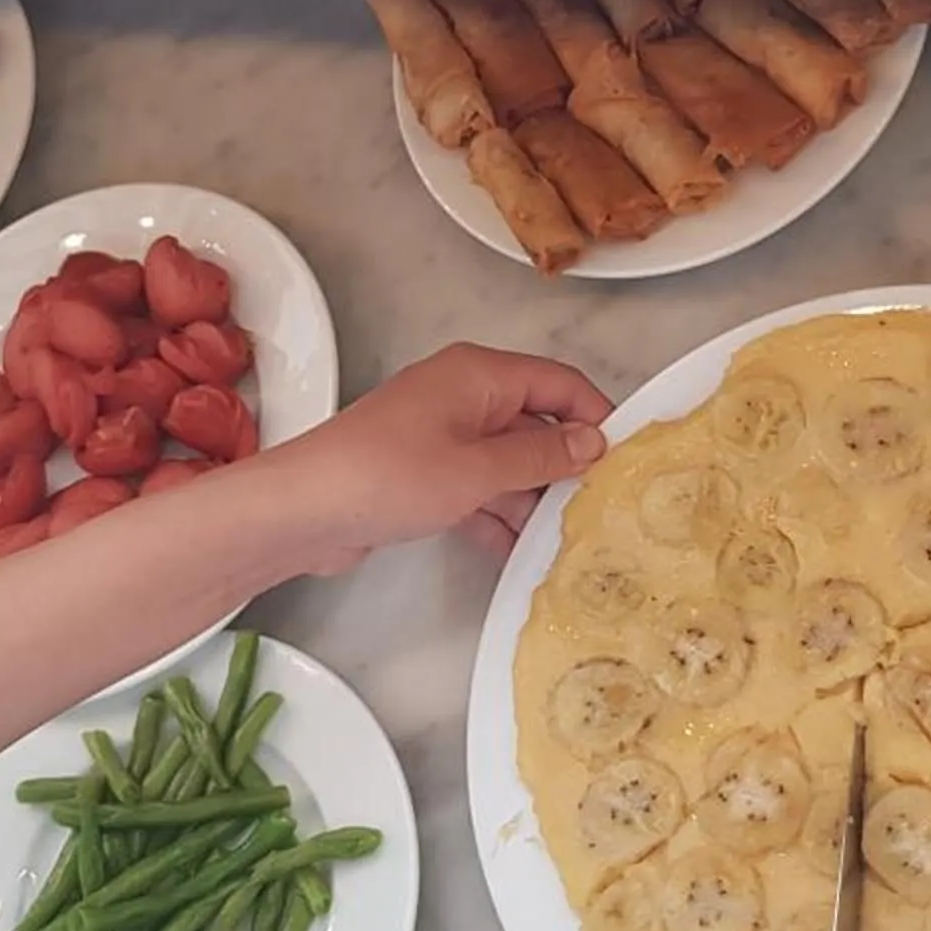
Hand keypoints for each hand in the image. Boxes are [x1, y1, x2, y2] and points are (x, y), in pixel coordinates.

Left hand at [253, 342, 612, 570]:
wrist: (304, 512)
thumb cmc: (389, 475)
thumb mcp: (478, 469)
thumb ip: (540, 455)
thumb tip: (593, 442)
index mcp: (479, 375)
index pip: (559, 382)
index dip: (596, 417)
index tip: (627, 460)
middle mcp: (462, 397)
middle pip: (535, 423)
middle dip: (565, 465)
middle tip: (604, 511)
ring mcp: (440, 436)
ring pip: (507, 463)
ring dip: (532, 499)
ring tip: (569, 542)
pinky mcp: (421, 474)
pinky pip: (476, 489)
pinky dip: (497, 516)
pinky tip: (519, 555)